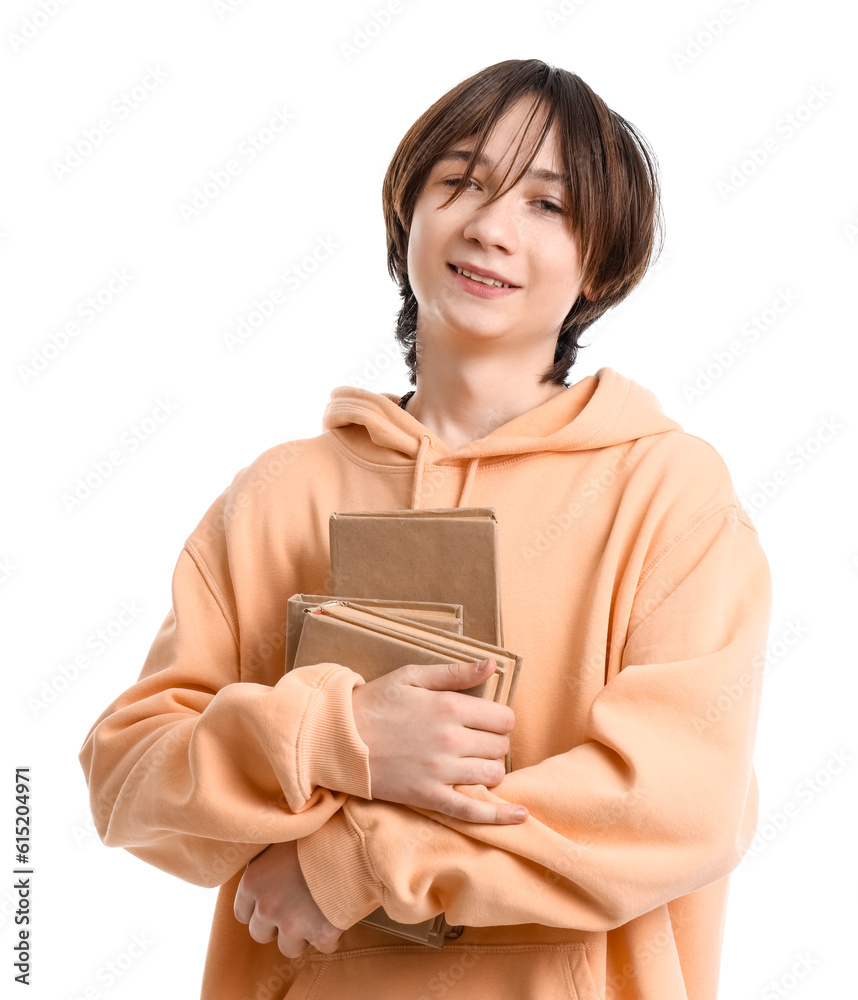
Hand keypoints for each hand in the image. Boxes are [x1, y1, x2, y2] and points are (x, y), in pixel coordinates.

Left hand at [234, 840, 342, 958]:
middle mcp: (268, 906)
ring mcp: (293, 924)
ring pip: (289, 947)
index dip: (259, 907)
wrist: (353, 840)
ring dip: (303, 934)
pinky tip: (337, 914)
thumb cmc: (318, 833)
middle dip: (278, 924)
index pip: (242, 912)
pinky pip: (323, 947)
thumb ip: (268, 862)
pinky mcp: (320, 934)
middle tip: (298, 905)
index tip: (274, 900)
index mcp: (253, 881)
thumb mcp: (283, 841)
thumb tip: (266, 870)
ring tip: (318, 911)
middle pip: (261, 933)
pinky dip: (331, 936)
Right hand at [351, 657, 527, 824]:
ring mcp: (441, 772)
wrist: (339, 738)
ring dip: (490, 769)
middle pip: (501, 746)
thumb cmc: (376, 702)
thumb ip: (456, 672)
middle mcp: (451, 740)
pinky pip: (473, 812)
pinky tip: (519, 815)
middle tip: (475, 740)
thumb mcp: (413, 676)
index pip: (504, 718)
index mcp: (450, 707)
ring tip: (474, 762)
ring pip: (493, 775)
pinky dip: (499, 816)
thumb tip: (493, 665)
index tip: (486, 721)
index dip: (499, 719)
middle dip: (494, 742)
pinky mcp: (429, 797)